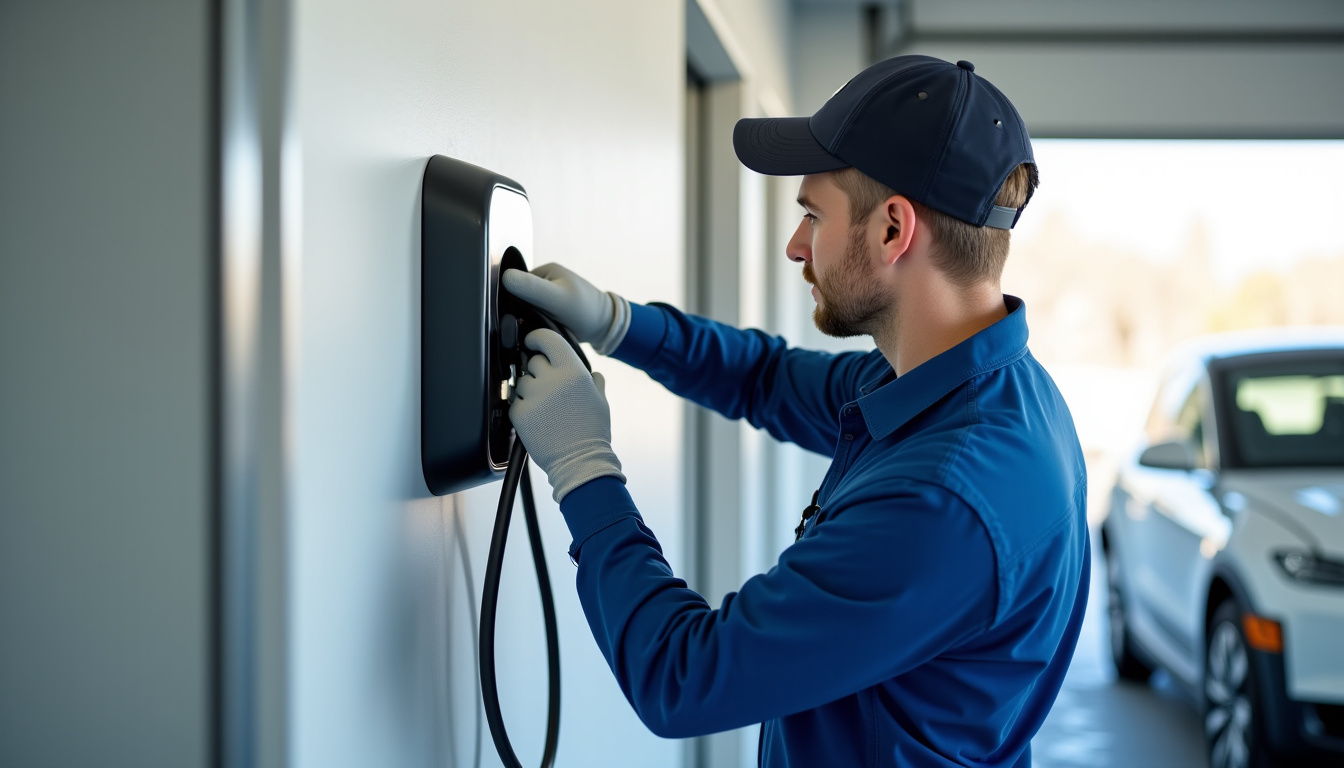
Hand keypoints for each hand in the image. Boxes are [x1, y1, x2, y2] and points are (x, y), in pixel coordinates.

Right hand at [501, 263, 630, 353]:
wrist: (604, 328)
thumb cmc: (584, 311)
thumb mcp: (556, 297)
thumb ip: (531, 287)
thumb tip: (505, 276)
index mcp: (544, 271)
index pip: (516, 283)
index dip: (512, 299)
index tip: (518, 314)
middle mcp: (544, 283)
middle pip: (519, 298)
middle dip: (520, 312)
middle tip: (529, 324)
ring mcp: (547, 298)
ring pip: (525, 310)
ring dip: (526, 321)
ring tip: (535, 329)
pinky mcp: (550, 313)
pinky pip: (534, 319)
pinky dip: (534, 327)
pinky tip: (537, 333)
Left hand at [510, 329, 624, 501]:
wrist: (580, 461)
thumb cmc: (592, 432)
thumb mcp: (600, 400)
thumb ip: (593, 380)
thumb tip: (591, 371)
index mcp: (573, 371)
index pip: (547, 339)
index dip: (537, 338)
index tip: (533, 341)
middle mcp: (552, 380)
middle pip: (533, 361)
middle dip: (539, 371)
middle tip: (549, 389)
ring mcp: (534, 396)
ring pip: (522, 382)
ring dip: (530, 390)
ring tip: (546, 409)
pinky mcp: (520, 413)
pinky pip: (515, 402)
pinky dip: (523, 408)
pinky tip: (538, 420)